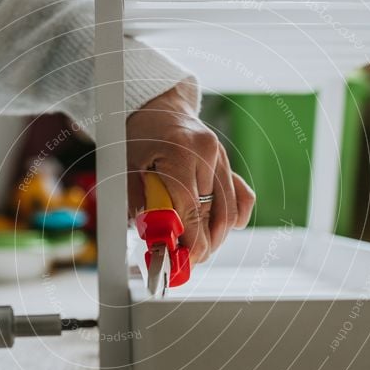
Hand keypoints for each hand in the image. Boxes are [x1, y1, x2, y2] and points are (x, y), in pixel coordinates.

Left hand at [126, 83, 254, 263]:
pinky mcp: (228, 163)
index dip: (190, 240)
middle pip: (212, 213)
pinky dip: (234, 217)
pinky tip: (223, 231)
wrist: (158, 107)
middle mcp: (208, 153)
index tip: (184, 261)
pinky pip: (242, 196)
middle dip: (202, 245)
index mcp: (181, 152)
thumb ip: (140, 202)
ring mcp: (222, 157)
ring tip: (199, 251)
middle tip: (187, 262)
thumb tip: (153, 237)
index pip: (192, 208)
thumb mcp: (127, 166)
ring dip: (216, 237)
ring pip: (229, 210)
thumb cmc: (138, 136)